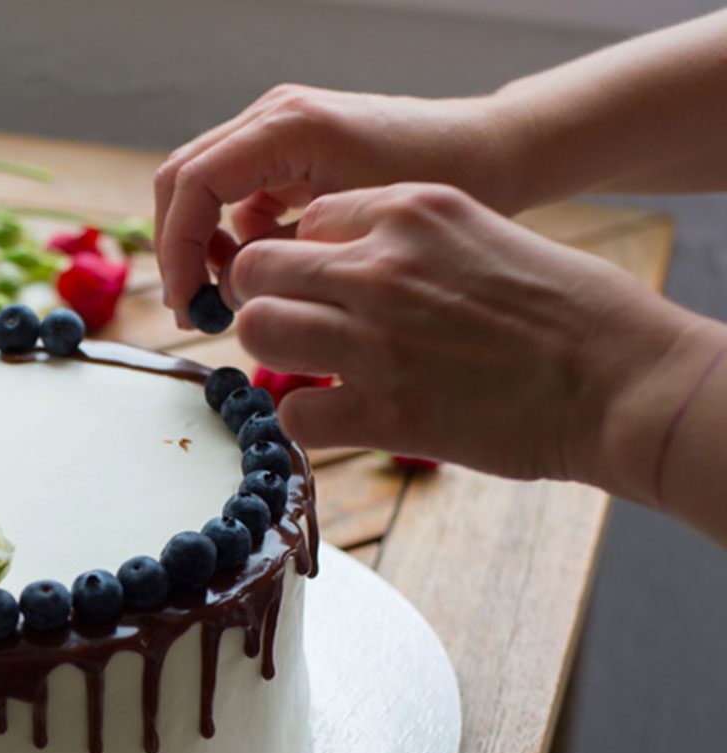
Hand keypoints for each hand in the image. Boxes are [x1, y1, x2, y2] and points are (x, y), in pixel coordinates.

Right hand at [153, 85, 510, 325]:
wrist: (489, 151)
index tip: (190, 304)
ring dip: (201, 243)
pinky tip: (259, 273)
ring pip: (201, 185)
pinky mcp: (290, 149)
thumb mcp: (355, 231)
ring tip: (224, 298)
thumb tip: (229, 290)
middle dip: (179, 248)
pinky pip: (236, 192)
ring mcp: (278, 128)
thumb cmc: (438, 187)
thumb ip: (283, 256)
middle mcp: (273, 116)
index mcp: (287, 127)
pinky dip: (231, 235)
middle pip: (182, 179)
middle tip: (194, 311)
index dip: (180, 250)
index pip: (193, 184)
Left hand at [226, 182, 707, 493]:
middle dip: (264, 297)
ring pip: (256, 328)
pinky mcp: (382, 412)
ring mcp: (374, 341)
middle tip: (291, 327)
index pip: (307, 219)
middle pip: (258, 266)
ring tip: (306, 368)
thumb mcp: (486, 233)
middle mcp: (380, 267)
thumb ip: (411, 241)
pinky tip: (336, 417)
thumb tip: (352, 267)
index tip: (320, 287)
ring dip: (271, 351)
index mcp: (410, 210)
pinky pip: (293, 410)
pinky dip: (304, 419)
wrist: (618, 380)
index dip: (306, 258)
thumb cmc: (569, 311)